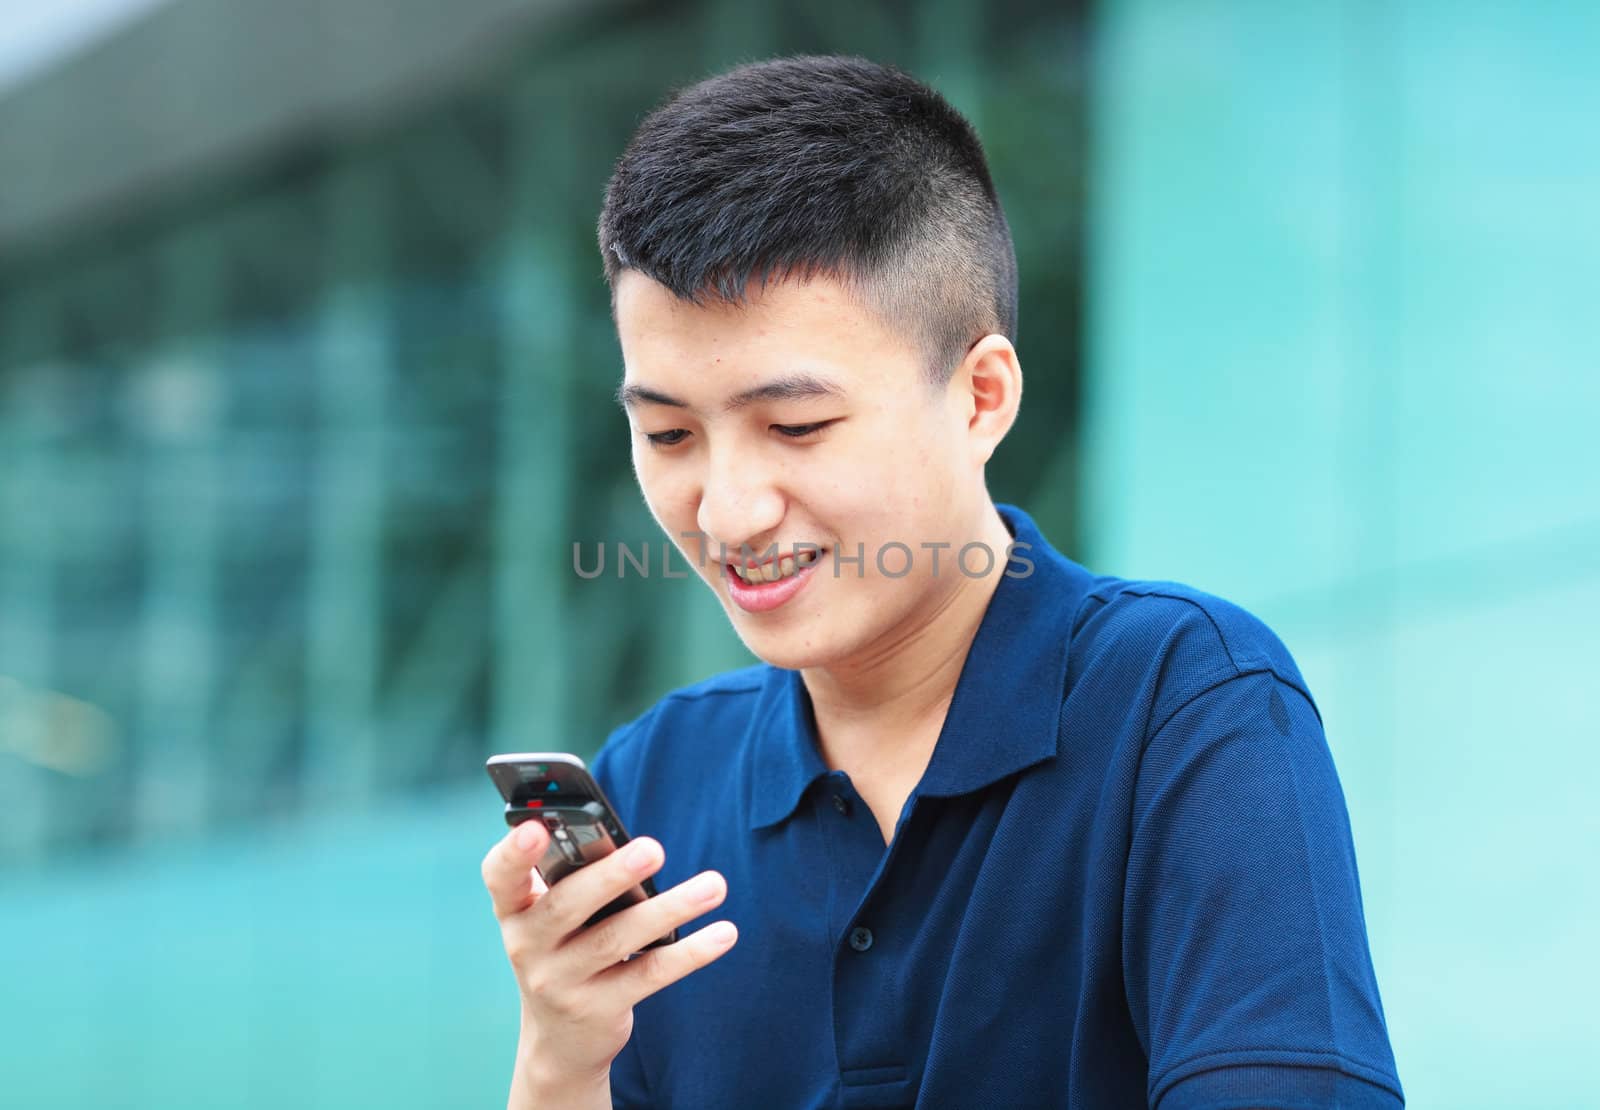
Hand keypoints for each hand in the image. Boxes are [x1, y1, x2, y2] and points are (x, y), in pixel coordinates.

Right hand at [481, 821, 738, 1097]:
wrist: (558, 1041)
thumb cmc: (564, 950)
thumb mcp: (554, 918)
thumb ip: (576, 879)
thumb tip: (632, 844)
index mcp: (516, 911)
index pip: (500, 877)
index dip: (512, 853)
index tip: (535, 827)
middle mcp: (528, 947)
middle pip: (568, 906)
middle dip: (610, 875)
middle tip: (653, 848)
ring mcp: (561, 983)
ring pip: (618, 939)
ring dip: (670, 908)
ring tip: (714, 885)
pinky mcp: (599, 1009)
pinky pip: (649, 974)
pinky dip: (690, 953)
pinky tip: (723, 933)